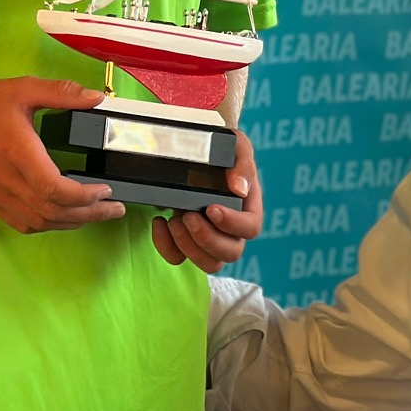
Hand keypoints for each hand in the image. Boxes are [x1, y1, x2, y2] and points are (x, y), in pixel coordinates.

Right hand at [0, 75, 123, 233]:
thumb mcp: (22, 88)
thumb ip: (60, 93)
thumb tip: (95, 98)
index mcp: (17, 152)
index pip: (54, 189)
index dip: (84, 196)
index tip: (105, 189)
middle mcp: (7, 180)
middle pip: (53, 212)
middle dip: (89, 214)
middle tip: (114, 209)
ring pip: (39, 222)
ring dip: (71, 222)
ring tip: (96, 213)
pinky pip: (22, 224)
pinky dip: (48, 225)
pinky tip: (63, 217)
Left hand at [152, 129, 262, 273]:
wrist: (198, 150)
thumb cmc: (224, 150)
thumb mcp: (237, 147)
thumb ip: (242, 164)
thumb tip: (240, 188)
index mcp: (248, 208)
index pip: (251, 228)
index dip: (233, 224)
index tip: (211, 208)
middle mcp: (233, 230)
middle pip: (230, 253)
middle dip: (206, 238)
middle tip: (188, 215)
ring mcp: (210, 240)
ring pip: (209, 263)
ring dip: (188, 247)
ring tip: (174, 220)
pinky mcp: (187, 243)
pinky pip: (179, 258)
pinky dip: (166, 246)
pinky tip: (160, 222)